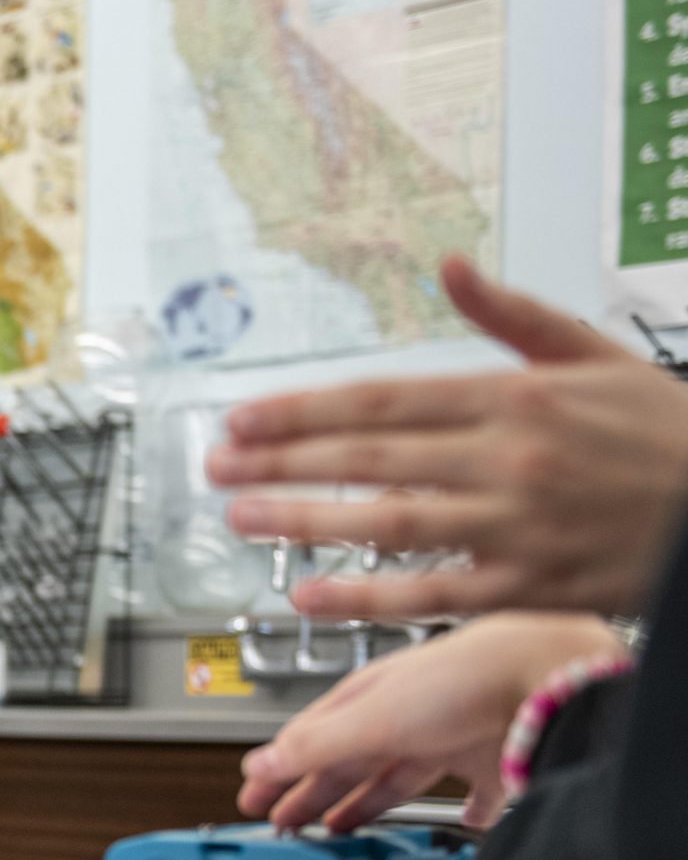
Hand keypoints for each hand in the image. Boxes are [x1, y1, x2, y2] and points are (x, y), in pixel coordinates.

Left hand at [207, 257, 687, 617]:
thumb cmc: (666, 431)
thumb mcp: (595, 354)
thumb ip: (512, 316)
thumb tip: (451, 265)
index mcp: (515, 397)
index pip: (383, 401)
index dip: (303, 411)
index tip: (244, 416)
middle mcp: (507, 458)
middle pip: (369, 459)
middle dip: (282, 461)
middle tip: (217, 464)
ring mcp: (514, 525)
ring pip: (387, 523)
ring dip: (305, 520)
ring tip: (243, 516)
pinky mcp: (526, 584)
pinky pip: (431, 592)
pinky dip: (365, 594)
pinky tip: (309, 592)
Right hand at [238, 614, 628, 831]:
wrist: (548, 673)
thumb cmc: (464, 677)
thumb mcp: (372, 717)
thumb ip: (316, 744)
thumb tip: (261, 763)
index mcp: (370, 701)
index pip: (309, 740)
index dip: (277, 770)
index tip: (253, 796)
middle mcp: (408, 718)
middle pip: (348, 764)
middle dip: (312, 793)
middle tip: (284, 821)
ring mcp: (451, 739)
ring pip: (397, 779)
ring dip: (367, 804)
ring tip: (343, 827)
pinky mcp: (494, 760)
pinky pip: (474, 794)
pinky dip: (465, 812)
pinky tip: (463, 822)